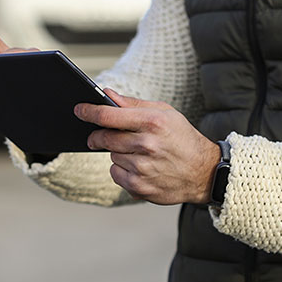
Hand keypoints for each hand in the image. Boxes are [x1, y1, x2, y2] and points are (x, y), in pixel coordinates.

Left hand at [76, 89, 220, 204]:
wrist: (203, 172)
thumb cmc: (182, 137)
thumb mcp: (164, 112)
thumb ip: (133, 104)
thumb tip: (107, 94)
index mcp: (152, 122)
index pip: (109, 116)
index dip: (89, 112)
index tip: (79, 110)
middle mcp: (147, 145)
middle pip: (105, 138)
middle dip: (98, 136)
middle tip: (99, 136)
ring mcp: (143, 169)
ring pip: (111, 157)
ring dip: (116, 153)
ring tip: (137, 153)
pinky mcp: (140, 187)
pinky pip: (115, 175)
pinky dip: (121, 170)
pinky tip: (138, 167)